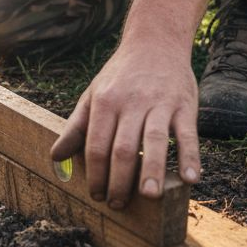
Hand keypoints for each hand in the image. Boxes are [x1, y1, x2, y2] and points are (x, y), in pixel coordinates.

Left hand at [50, 38, 202, 207]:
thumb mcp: (93, 94)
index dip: (95, 173)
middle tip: (118, 204)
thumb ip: (76, 127)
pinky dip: (190, 156)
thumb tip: (55, 157)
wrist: (156, 42)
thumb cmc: (120, 76)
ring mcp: (160, 103)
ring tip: (149, 197)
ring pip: (155, 140)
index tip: (96, 195)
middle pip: (123, 147)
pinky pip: (188, 134)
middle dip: (119, 180)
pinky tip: (190, 179)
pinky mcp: (185, 105)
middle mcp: (132, 102)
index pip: (97, 145)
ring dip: (152, 170)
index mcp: (105, 102)